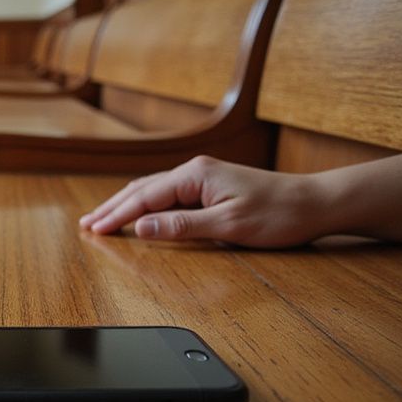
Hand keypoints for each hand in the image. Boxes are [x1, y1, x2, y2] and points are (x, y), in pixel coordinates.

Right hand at [78, 156, 325, 247]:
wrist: (315, 203)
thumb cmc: (279, 214)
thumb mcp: (229, 226)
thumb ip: (182, 226)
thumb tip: (141, 228)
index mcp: (195, 175)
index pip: (144, 197)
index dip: (117, 216)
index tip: (93, 230)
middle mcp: (195, 170)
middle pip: (142, 189)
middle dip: (112, 208)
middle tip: (86, 224)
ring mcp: (202, 176)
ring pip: (152, 190)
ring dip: (125, 205)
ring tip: (101, 218)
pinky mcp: (210, 186)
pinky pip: (167, 194)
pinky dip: (145, 204)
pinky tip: (138, 212)